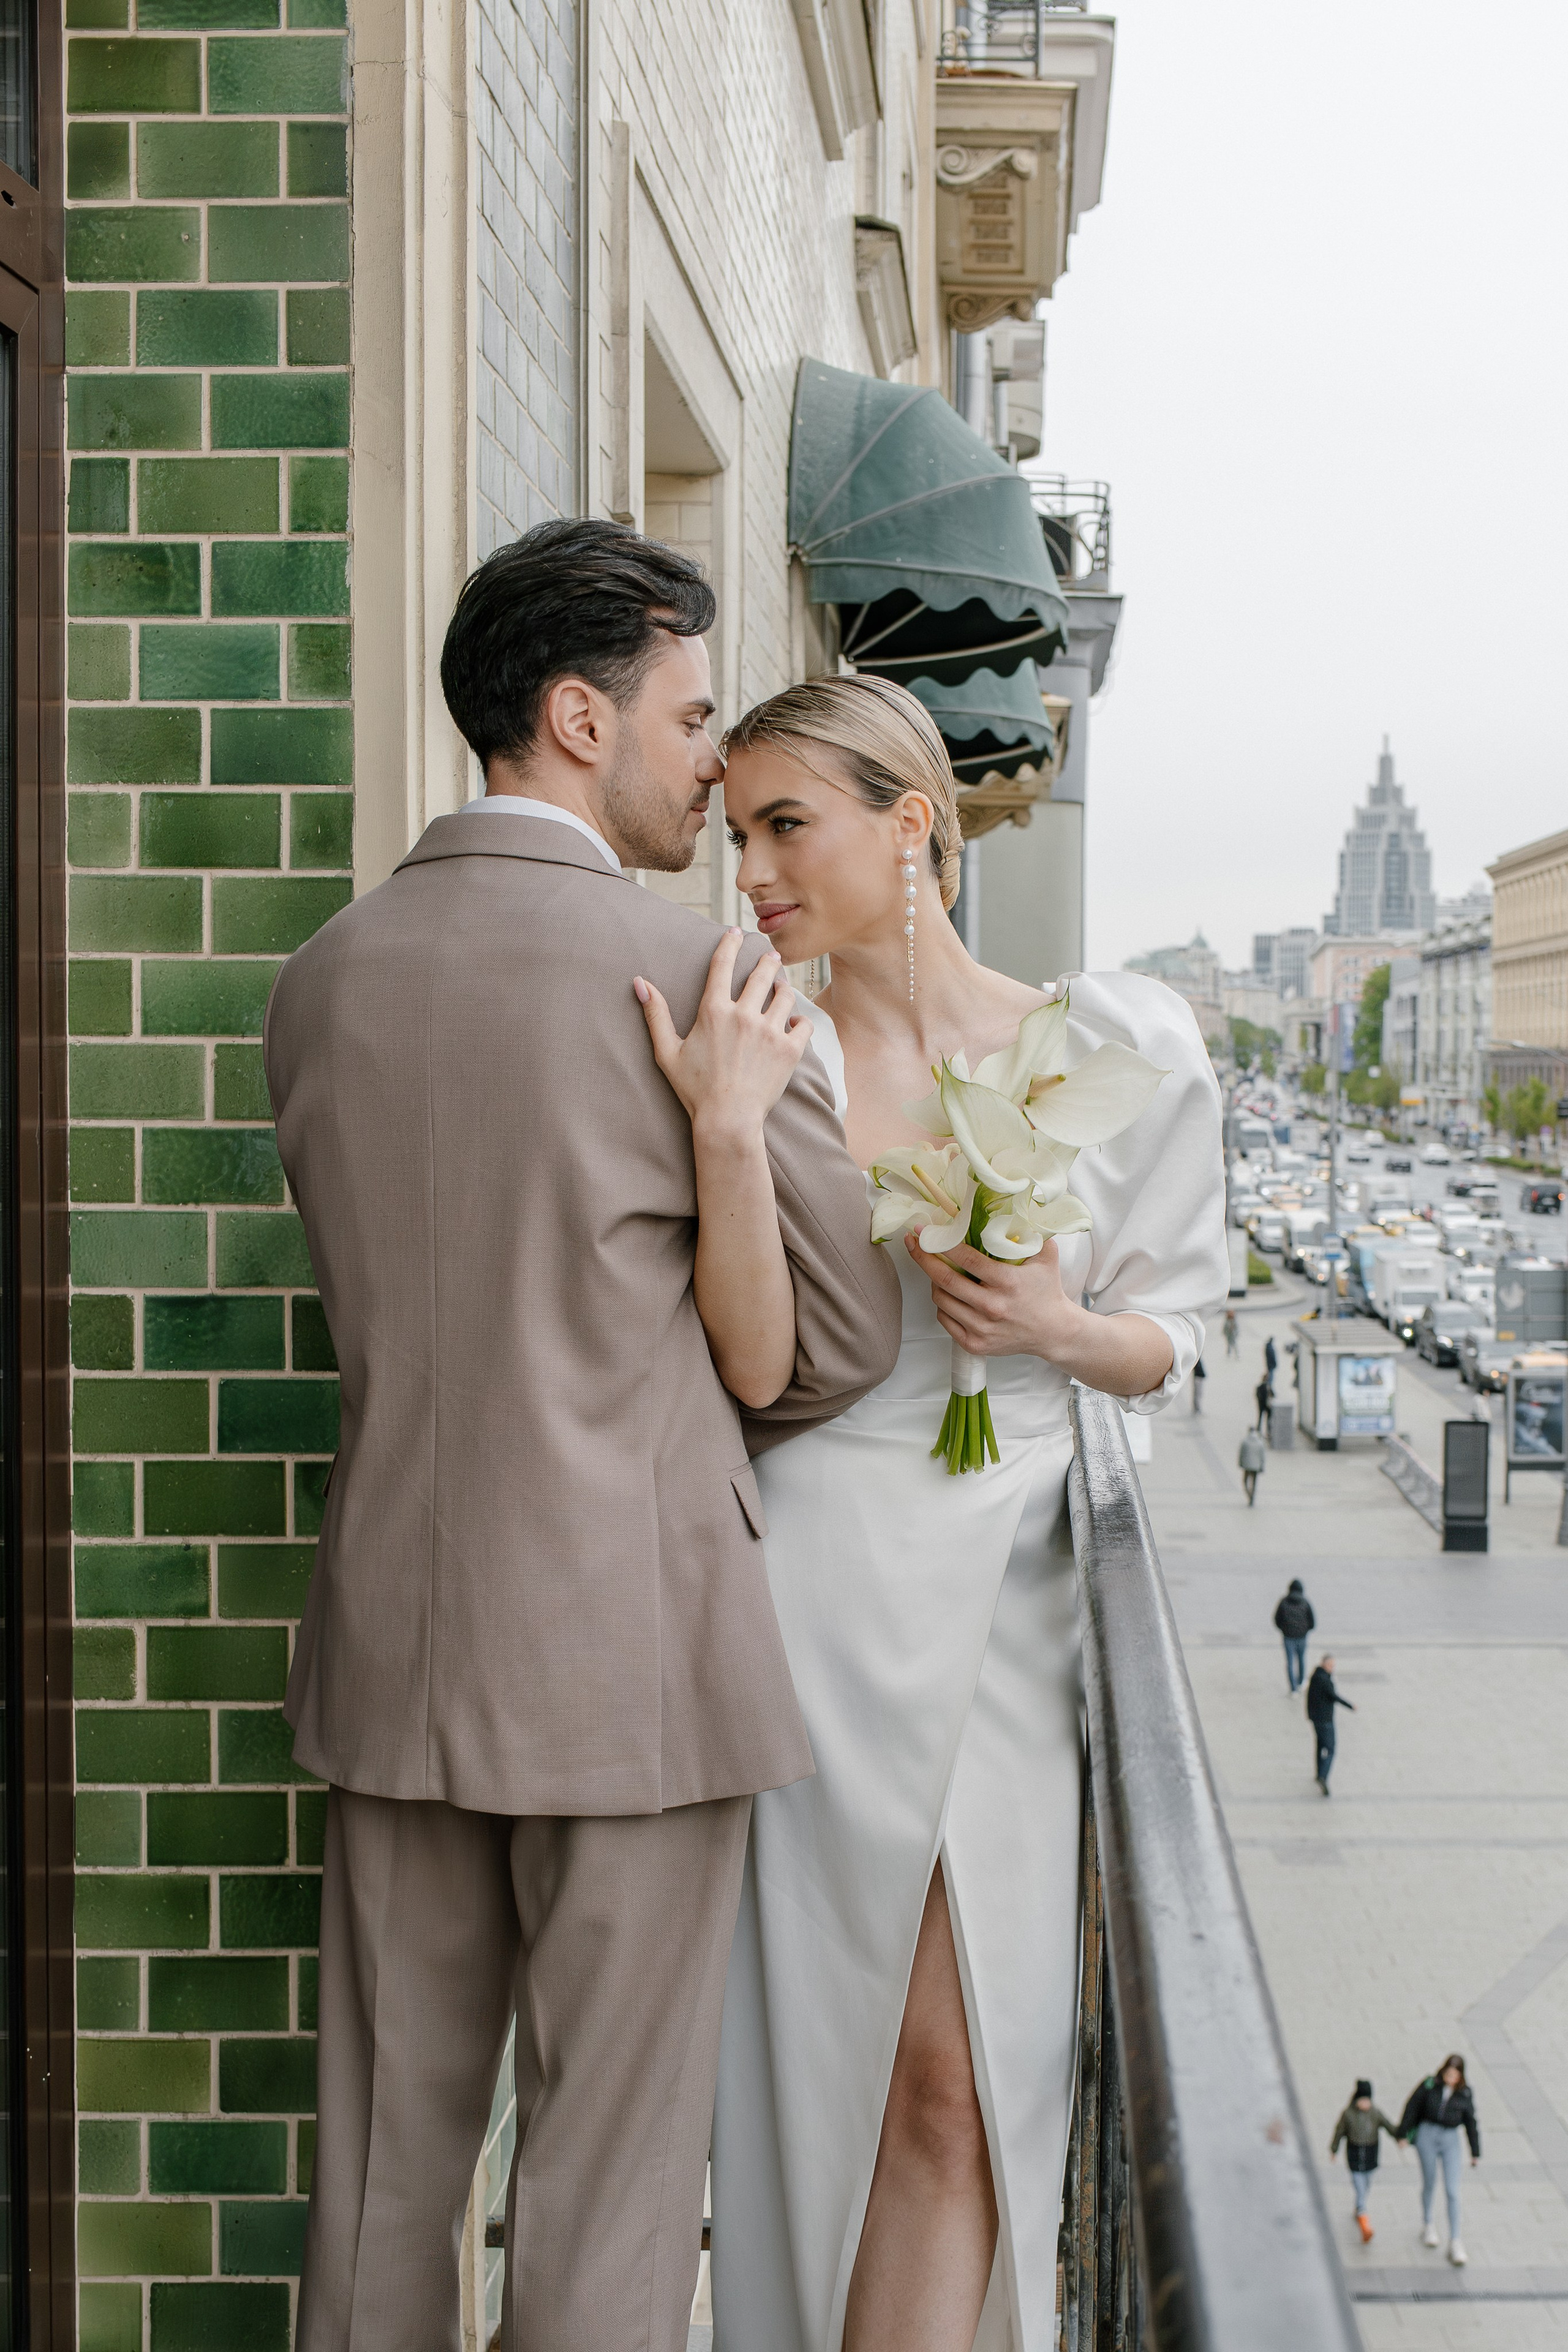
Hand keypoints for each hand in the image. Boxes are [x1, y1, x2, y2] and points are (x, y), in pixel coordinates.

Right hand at [635, 930, 808, 1141]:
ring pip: (785, 995)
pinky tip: (795, 1021)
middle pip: (762, 973)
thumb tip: (639, 983)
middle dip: (768, 960)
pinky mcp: (789, 1050)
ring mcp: (769, 1031)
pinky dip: (800, 1020)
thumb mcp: (667, 1052)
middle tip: (771, 956)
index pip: (722, 965)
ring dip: (784, 988)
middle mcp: (744, 1015)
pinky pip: (803, 1023)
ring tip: (782, 988)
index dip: (729, 944)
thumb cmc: (695, 1089)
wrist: (728, 1121)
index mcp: (714, 1011)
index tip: (735, 932)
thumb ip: (656, 1015)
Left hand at [908, 1234, 1083, 1362]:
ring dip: (933, 1282)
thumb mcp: (1045, 1257)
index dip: (943, 1243)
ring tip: (937, 1269)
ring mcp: (982, 1328)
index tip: (925, 1232)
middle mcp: (993, 1307)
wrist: (1053, 1331)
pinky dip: (942, 1304)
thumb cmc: (1046, 1291)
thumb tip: (1011, 1210)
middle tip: (913, 1244)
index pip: (967, 1259)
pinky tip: (947, 1293)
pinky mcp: (975, 1344)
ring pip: (941, 1300)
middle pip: (946, 1280)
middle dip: (924, 1259)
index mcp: (1007, 1282)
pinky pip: (944, 1319)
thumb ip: (1030, 1234)